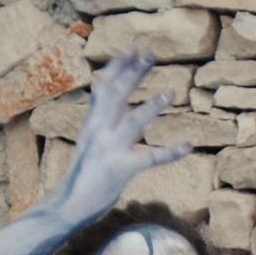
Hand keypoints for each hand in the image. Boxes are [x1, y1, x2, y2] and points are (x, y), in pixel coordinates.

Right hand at [51, 50, 191, 217]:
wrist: (68, 204)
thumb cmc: (83, 174)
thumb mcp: (89, 141)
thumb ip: (99, 121)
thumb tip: (105, 101)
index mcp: (93, 123)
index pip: (104, 87)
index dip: (118, 67)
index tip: (132, 49)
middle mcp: (99, 131)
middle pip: (117, 95)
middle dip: (133, 73)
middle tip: (150, 55)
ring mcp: (109, 149)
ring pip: (133, 122)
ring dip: (153, 105)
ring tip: (172, 91)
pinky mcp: (120, 170)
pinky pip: (149, 159)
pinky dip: (170, 152)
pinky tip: (188, 146)